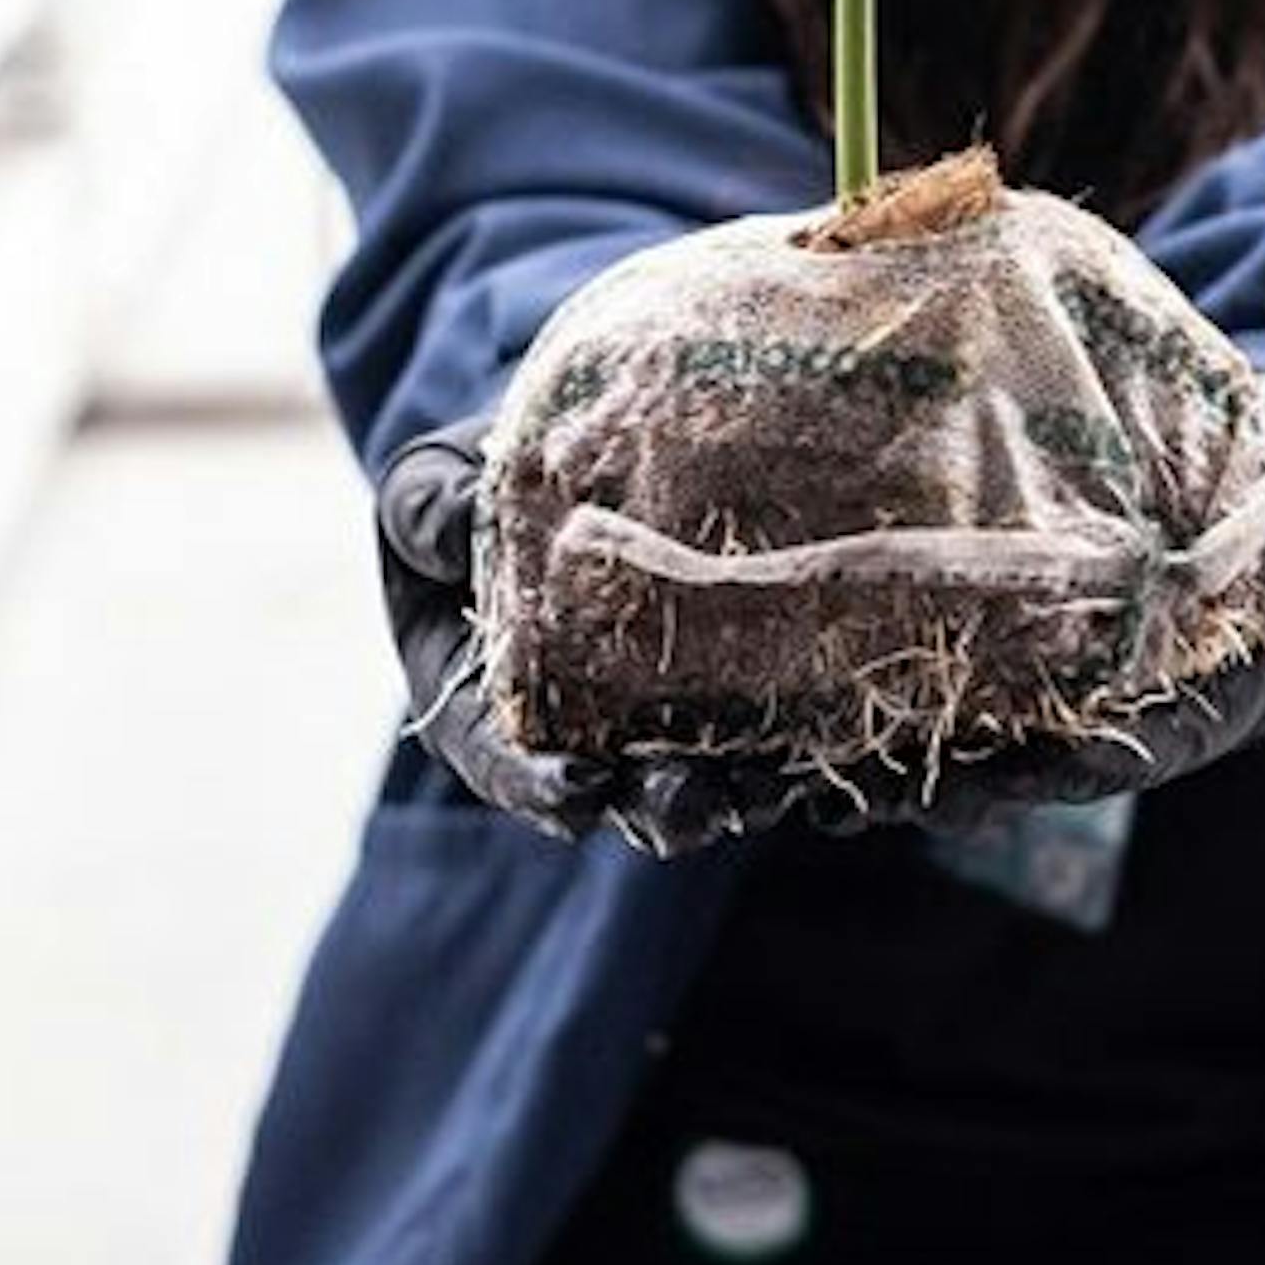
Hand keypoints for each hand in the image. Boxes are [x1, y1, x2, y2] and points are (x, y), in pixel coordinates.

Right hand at [372, 420, 838, 858]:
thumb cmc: (469, 486)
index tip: (579, 788)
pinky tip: (837, 745)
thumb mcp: (427, 489)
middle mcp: (569, 726)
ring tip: (767, 789)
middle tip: (695, 808)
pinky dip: (798, 744)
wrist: (557, 456)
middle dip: (655, 807)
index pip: (503, 763)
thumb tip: (463, 511)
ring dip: (733, 794)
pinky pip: (765, 728)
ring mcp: (649, 713)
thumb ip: (432, 512)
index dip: (537, 785)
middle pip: (614, 790)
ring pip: (696, 775)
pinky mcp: (722, 681)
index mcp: (481, 700)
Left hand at [821, 372, 1264, 839]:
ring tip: (822, 786)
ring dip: (916, 764)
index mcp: (1242, 688)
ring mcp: (1098, 684)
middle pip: (1058, 761)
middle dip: (972, 785)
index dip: (1094, 758)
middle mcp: (1162, 705)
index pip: (1161, 739)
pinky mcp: (1047, 647)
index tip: (1025, 769)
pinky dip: (905, 704)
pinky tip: (813, 709)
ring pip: (1001, 739)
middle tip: (880, 799)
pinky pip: (974, 687)